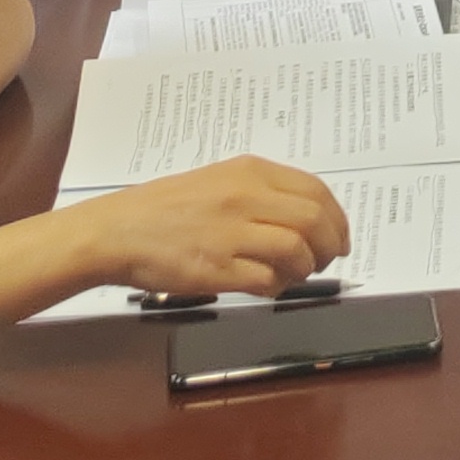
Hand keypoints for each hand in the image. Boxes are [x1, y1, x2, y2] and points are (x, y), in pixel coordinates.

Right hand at [69, 158, 349, 302]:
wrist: (119, 230)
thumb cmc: (168, 207)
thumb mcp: (220, 180)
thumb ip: (260, 191)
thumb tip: (306, 216)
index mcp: (251, 172)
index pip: (315, 191)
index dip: (337, 218)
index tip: (340, 237)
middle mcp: (246, 197)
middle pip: (313, 220)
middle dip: (330, 245)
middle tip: (325, 261)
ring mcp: (231, 233)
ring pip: (296, 250)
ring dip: (305, 268)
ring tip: (294, 276)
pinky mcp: (217, 268)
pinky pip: (266, 279)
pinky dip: (277, 287)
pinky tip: (268, 287)